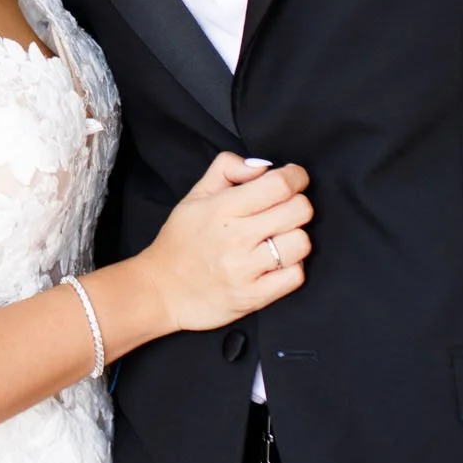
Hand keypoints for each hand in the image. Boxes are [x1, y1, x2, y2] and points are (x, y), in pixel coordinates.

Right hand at [141, 154, 311, 332]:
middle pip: (299, 211)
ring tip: (279, 239)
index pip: (279, 185)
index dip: (296, 177)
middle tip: (285, 210)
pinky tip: (277, 263)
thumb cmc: (180, 241)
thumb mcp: (195, 196)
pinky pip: (295, 276)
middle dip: (298, 205)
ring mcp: (245, 269)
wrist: (161, 291)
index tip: (294, 178)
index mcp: (222, 208)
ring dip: (296, 238)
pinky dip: (292, 267)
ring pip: (301, 243)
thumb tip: (262, 166)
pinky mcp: (253, 296)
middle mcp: (236, 237)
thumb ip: (227, 169)